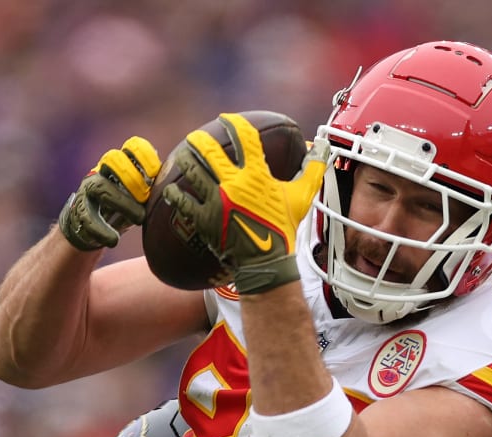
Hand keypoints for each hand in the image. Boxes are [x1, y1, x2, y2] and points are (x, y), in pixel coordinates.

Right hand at [58, 136, 161, 251]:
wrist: (92, 227)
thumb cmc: (124, 207)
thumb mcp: (141, 195)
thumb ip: (154, 186)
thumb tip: (180, 182)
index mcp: (123, 164)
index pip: (133, 147)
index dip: (145, 156)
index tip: (155, 173)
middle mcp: (103, 171)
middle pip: (113, 159)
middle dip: (132, 177)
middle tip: (145, 197)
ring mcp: (89, 188)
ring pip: (101, 186)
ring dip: (122, 202)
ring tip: (139, 219)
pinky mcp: (79, 209)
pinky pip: (88, 216)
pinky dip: (101, 230)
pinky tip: (113, 240)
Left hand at [160, 113, 324, 293]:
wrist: (266, 262)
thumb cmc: (284, 229)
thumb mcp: (302, 197)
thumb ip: (312, 170)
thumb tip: (321, 148)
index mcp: (257, 175)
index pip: (244, 138)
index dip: (233, 124)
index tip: (226, 119)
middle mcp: (234, 184)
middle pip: (209, 151)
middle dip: (200, 139)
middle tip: (196, 137)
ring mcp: (216, 202)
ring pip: (192, 171)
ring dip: (185, 159)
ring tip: (182, 155)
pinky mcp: (203, 219)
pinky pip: (182, 201)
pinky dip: (174, 193)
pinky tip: (170, 188)